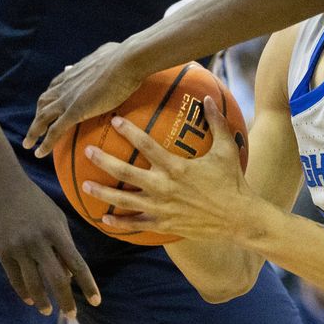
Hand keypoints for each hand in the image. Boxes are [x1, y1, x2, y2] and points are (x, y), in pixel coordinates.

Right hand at [0, 177, 100, 315]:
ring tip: (48, 311)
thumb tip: (69, 276)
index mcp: (57, 231)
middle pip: (57, 279)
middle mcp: (39, 241)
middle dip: (66, 301)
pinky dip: (24, 292)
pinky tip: (31, 299)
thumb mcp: (55, 218)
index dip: (88, 284)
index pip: (77, 264)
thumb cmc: (35, 202)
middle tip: (72, 316)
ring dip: (43, 301)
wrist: (2, 186)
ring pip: (34, 284)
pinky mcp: (2, 251)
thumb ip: (63, 245)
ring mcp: (19, 247)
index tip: (97, 301)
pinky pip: (15, 278)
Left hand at [24, 41, 142, 157]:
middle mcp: (66, 84)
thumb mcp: (107, 53)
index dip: (50, 96)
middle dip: (38, 114)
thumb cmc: (124, 56)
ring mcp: (68, 98)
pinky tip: (40, 153)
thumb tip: (107, 53)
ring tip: (28, 143)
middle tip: (37, 127)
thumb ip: (101, 56)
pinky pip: (55, 131)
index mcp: (75, 71)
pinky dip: (45, 143)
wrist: (127, 61)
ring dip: (34, 131)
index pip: (56, 85)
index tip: (49, 105)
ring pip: (43, 117)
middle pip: (44, 101)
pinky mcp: (75, 111)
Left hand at [81, 97, 247, 240]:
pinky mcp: (164, 224)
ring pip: (125, 201)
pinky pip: (136, 224)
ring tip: (85, 184)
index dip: (129, 132)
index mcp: (176, 167)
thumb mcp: (226, 149)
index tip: (115, 121)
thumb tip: (209, 99)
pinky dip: (119, 223)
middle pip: (126, 173)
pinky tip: (104, 218)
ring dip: (103, 192)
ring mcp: (161, 208)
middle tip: (88, 151)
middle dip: (104, 161)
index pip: (147, 146)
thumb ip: (216, 123)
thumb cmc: (232, 181)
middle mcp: (164, 187)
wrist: (238, 218)